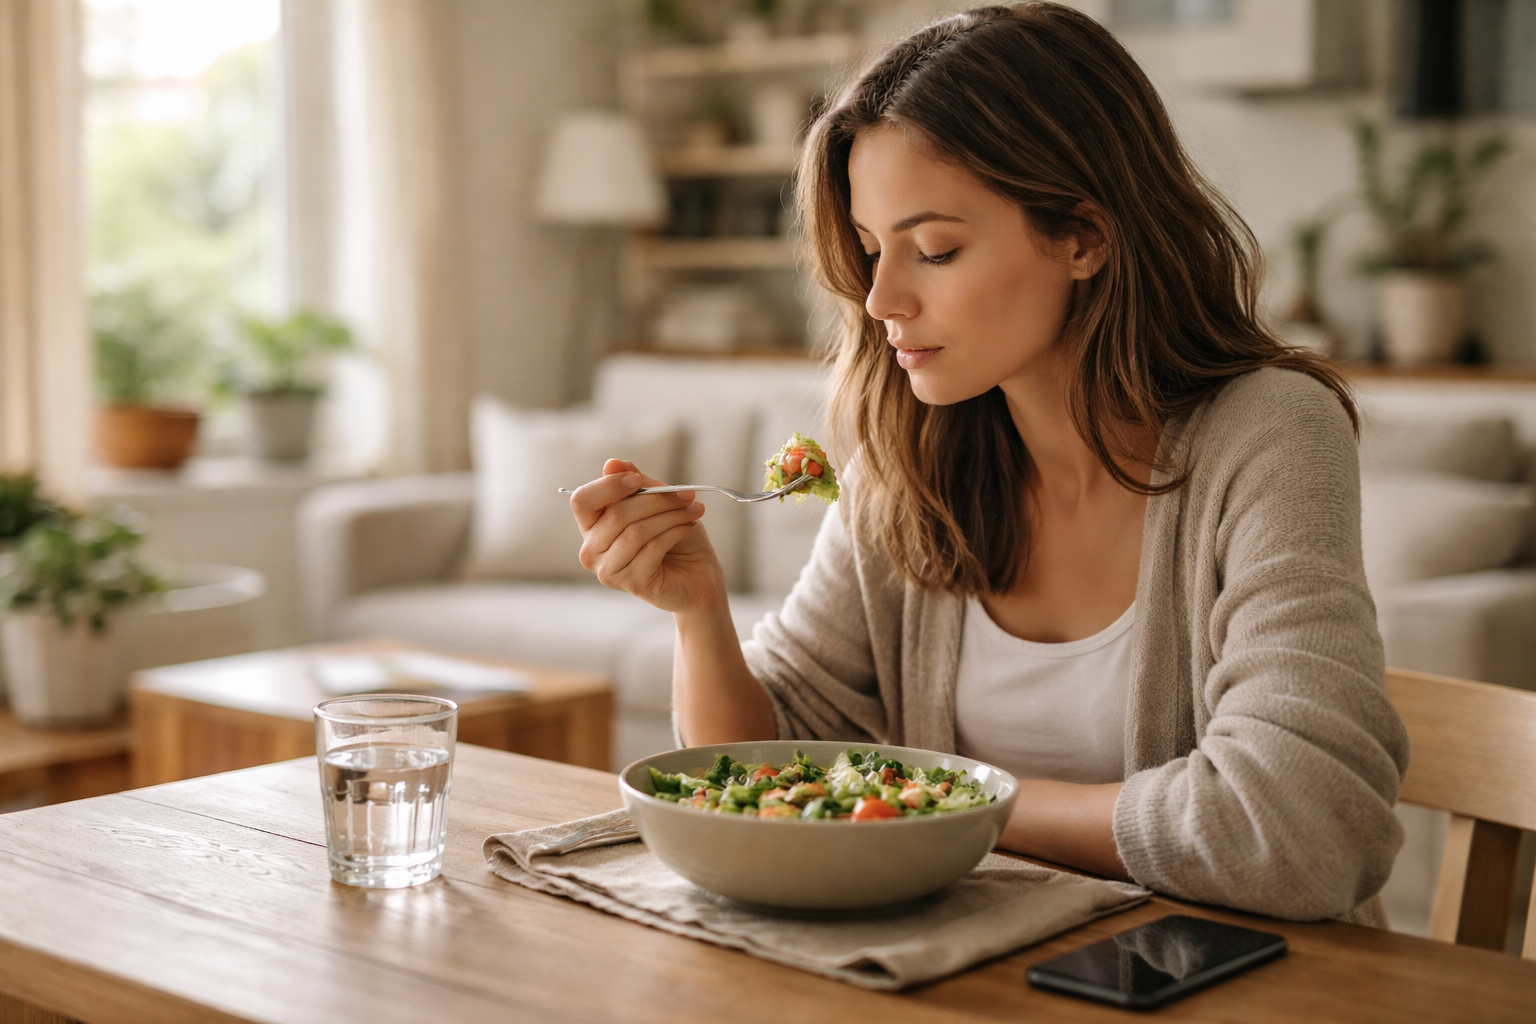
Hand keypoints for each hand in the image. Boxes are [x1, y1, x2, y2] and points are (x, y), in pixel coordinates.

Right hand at [569, 459, 724, 614]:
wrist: (698, 575)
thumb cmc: (675, 537)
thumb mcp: (658, 502)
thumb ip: (636, 483)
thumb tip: (612, 463)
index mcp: (592, 526)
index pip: (583, 501)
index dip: (608, 486)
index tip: (638, 480)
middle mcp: (592, 550)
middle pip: (617, 514)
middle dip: (657, 500)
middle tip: (686, 495)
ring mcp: (608, 570)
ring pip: (636, 531)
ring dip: (671, 516)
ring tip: (692, 510)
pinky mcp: (631, 583)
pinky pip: (652, 548)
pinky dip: (675, 532)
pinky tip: (689, 528)